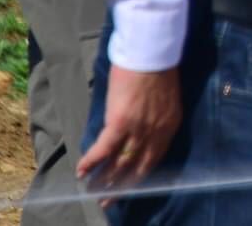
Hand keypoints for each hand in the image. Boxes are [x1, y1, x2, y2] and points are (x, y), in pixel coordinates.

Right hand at [78, 63, 181, 198]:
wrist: (151, 51)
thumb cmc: (158, 67)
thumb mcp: (164, 98)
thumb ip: (154, 117)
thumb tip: (138, 129)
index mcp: (170, 126)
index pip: (155, 159)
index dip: (140, 175)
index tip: (130, 187)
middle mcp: (157, 133)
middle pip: (139, 168)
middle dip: (123, 187)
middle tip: (108, 201)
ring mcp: (139, 129)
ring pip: (120, 163)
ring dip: (105, 180)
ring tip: (93, 193)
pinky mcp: (121, 123)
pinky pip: (104, 149)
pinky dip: (92, 162)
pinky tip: (81, 171)